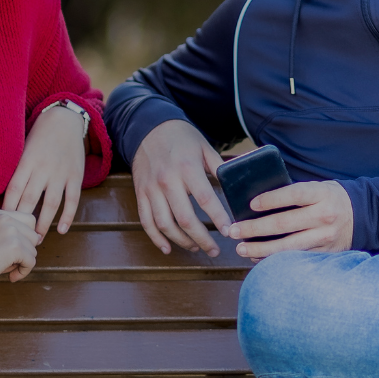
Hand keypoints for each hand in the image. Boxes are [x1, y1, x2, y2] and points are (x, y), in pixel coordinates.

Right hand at [0, 208, 41, 286]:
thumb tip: (37, 238)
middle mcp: (6, 218)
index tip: (17, 250)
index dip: (26, 237)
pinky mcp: (14, 247)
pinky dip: (24, 272)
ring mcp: (11, 231)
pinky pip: (31, 261)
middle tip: (12, 262)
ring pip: (33, 249)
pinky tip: (11, 277)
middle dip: (26, 250)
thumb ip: (8, 232)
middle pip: (33, 234)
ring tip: (8, 269)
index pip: (28, 219)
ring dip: (23, 262)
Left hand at [4, 103, 88, 234]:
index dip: (8, 208)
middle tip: (17, 237)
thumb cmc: (39, 137)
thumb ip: (16, 170)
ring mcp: (61, 173)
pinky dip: (67, 216)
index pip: (14, 189)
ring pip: (51, 204)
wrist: (65, 120)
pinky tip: (61, 230)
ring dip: (43, 224)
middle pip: (30, 199)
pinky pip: (72, 200)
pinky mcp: (76, 176)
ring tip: (36, 239)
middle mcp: (43, 169)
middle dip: (22, 221)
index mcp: (27, 161)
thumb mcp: (22, 149)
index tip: (3, 223)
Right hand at [130, 118, 227, 256]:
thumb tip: (238, 186)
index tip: (229, 232)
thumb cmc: (182, 138)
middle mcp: (167, 181)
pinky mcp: (140, 193)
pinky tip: (167, 248)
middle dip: (202, 239)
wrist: (148, 127)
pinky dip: (156, 238)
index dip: (218, 218)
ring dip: (181, 241)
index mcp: (187, 168)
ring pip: (165, 224)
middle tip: (215, 250)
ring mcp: (151, 189)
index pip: (205, 199)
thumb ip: (220, 168)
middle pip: (185, 219)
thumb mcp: (204, 147)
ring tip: (196, 248)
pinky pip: (146, 221)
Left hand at [228, 180, 352, 257]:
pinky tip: (258, 258)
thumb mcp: (318, 187)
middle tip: (233, 231)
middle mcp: (324, 216)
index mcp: (321, 193)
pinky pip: (297, 258)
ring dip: (260, 249)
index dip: (271, 199)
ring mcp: (325, 237)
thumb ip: (294, 193)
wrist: (363, 215)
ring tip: (241, 248)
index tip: (251, 205)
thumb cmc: (330, 198)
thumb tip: (257, 201)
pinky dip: (276, 259)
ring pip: (288, 246)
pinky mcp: (326, 253)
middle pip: (284, 223)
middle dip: (254, 228)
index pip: (293, 194)